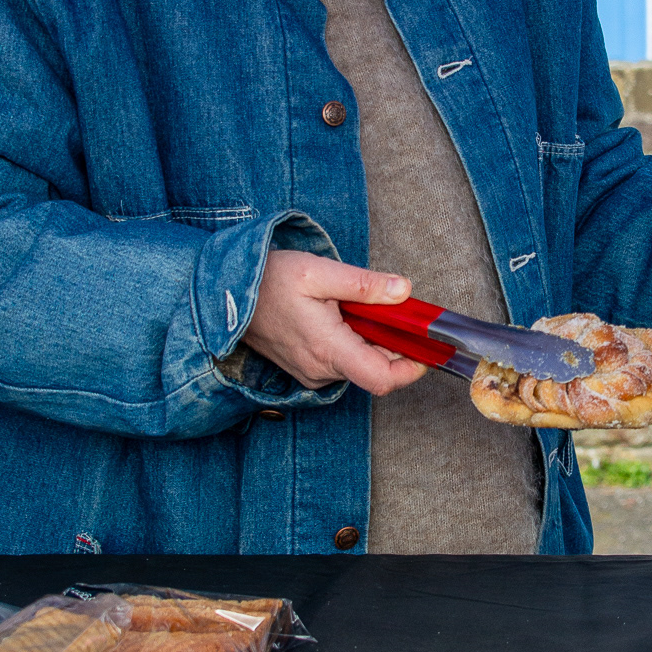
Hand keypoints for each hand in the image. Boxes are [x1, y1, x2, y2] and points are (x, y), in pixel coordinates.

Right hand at [242, 251, 428, 394]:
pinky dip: (354, 342)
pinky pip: (342, 361)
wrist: (226, 293)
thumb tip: (403, 290)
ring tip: (359, 306)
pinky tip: (343, 316)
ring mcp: (312, 371)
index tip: (426, 346)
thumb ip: (365, 285)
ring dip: (372, 340)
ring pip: (360, 364)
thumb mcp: (319, 272)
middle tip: (394, 309)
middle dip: (394, 343)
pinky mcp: (306, 367)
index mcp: (328, 349)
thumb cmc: (269, 280)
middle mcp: (321, 369)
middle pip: (376, 369)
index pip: (382, 379)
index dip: (412, 367)